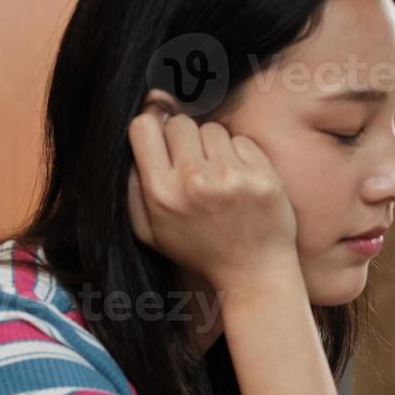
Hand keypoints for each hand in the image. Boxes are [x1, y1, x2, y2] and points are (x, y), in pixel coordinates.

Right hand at [127, 104, 298, 291]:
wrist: (252, 272)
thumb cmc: (199, 249)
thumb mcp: (150, 231)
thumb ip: (133, 187)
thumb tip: (138, 137)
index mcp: (161, 194)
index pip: (143, 127)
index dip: (152, 125)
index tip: (162, 135)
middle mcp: (194, 182)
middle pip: (179, 123)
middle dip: (184, 138)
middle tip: (194, 162)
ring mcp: (230, 177)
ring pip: (212, 129)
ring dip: (214, 146)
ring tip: (218, 176)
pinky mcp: (261, 176)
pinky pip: (242, 140)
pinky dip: (240, 154)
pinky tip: (239, 180)